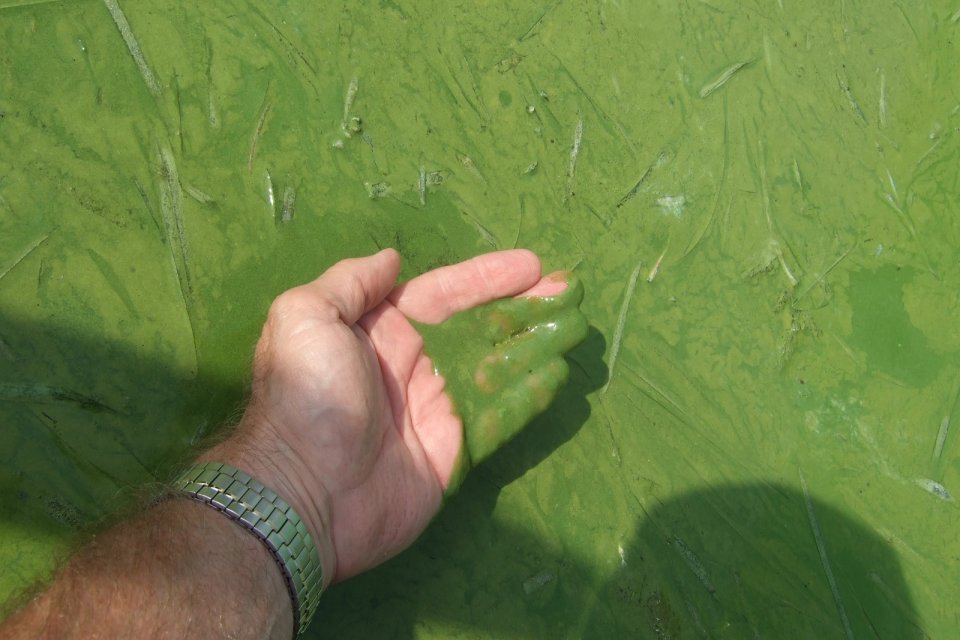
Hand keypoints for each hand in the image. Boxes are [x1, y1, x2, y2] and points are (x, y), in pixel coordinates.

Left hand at [203, 248, 586, 586]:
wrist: (303, 488)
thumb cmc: (307, 394)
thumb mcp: (306, 318)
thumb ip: (350, 283)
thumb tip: (391, 259)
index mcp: (381, 330)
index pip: (445, 293)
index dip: (488, 278)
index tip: (532, 265)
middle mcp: (413, 365)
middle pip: (480, 327)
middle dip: (523, 308)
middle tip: (569, 291)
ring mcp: (436, 409)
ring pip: (498, 368)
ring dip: (535, 346)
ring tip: (574, 327)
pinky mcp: (453, 451)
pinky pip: (499, 417)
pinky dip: (529, 397)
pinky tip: (557, 375)